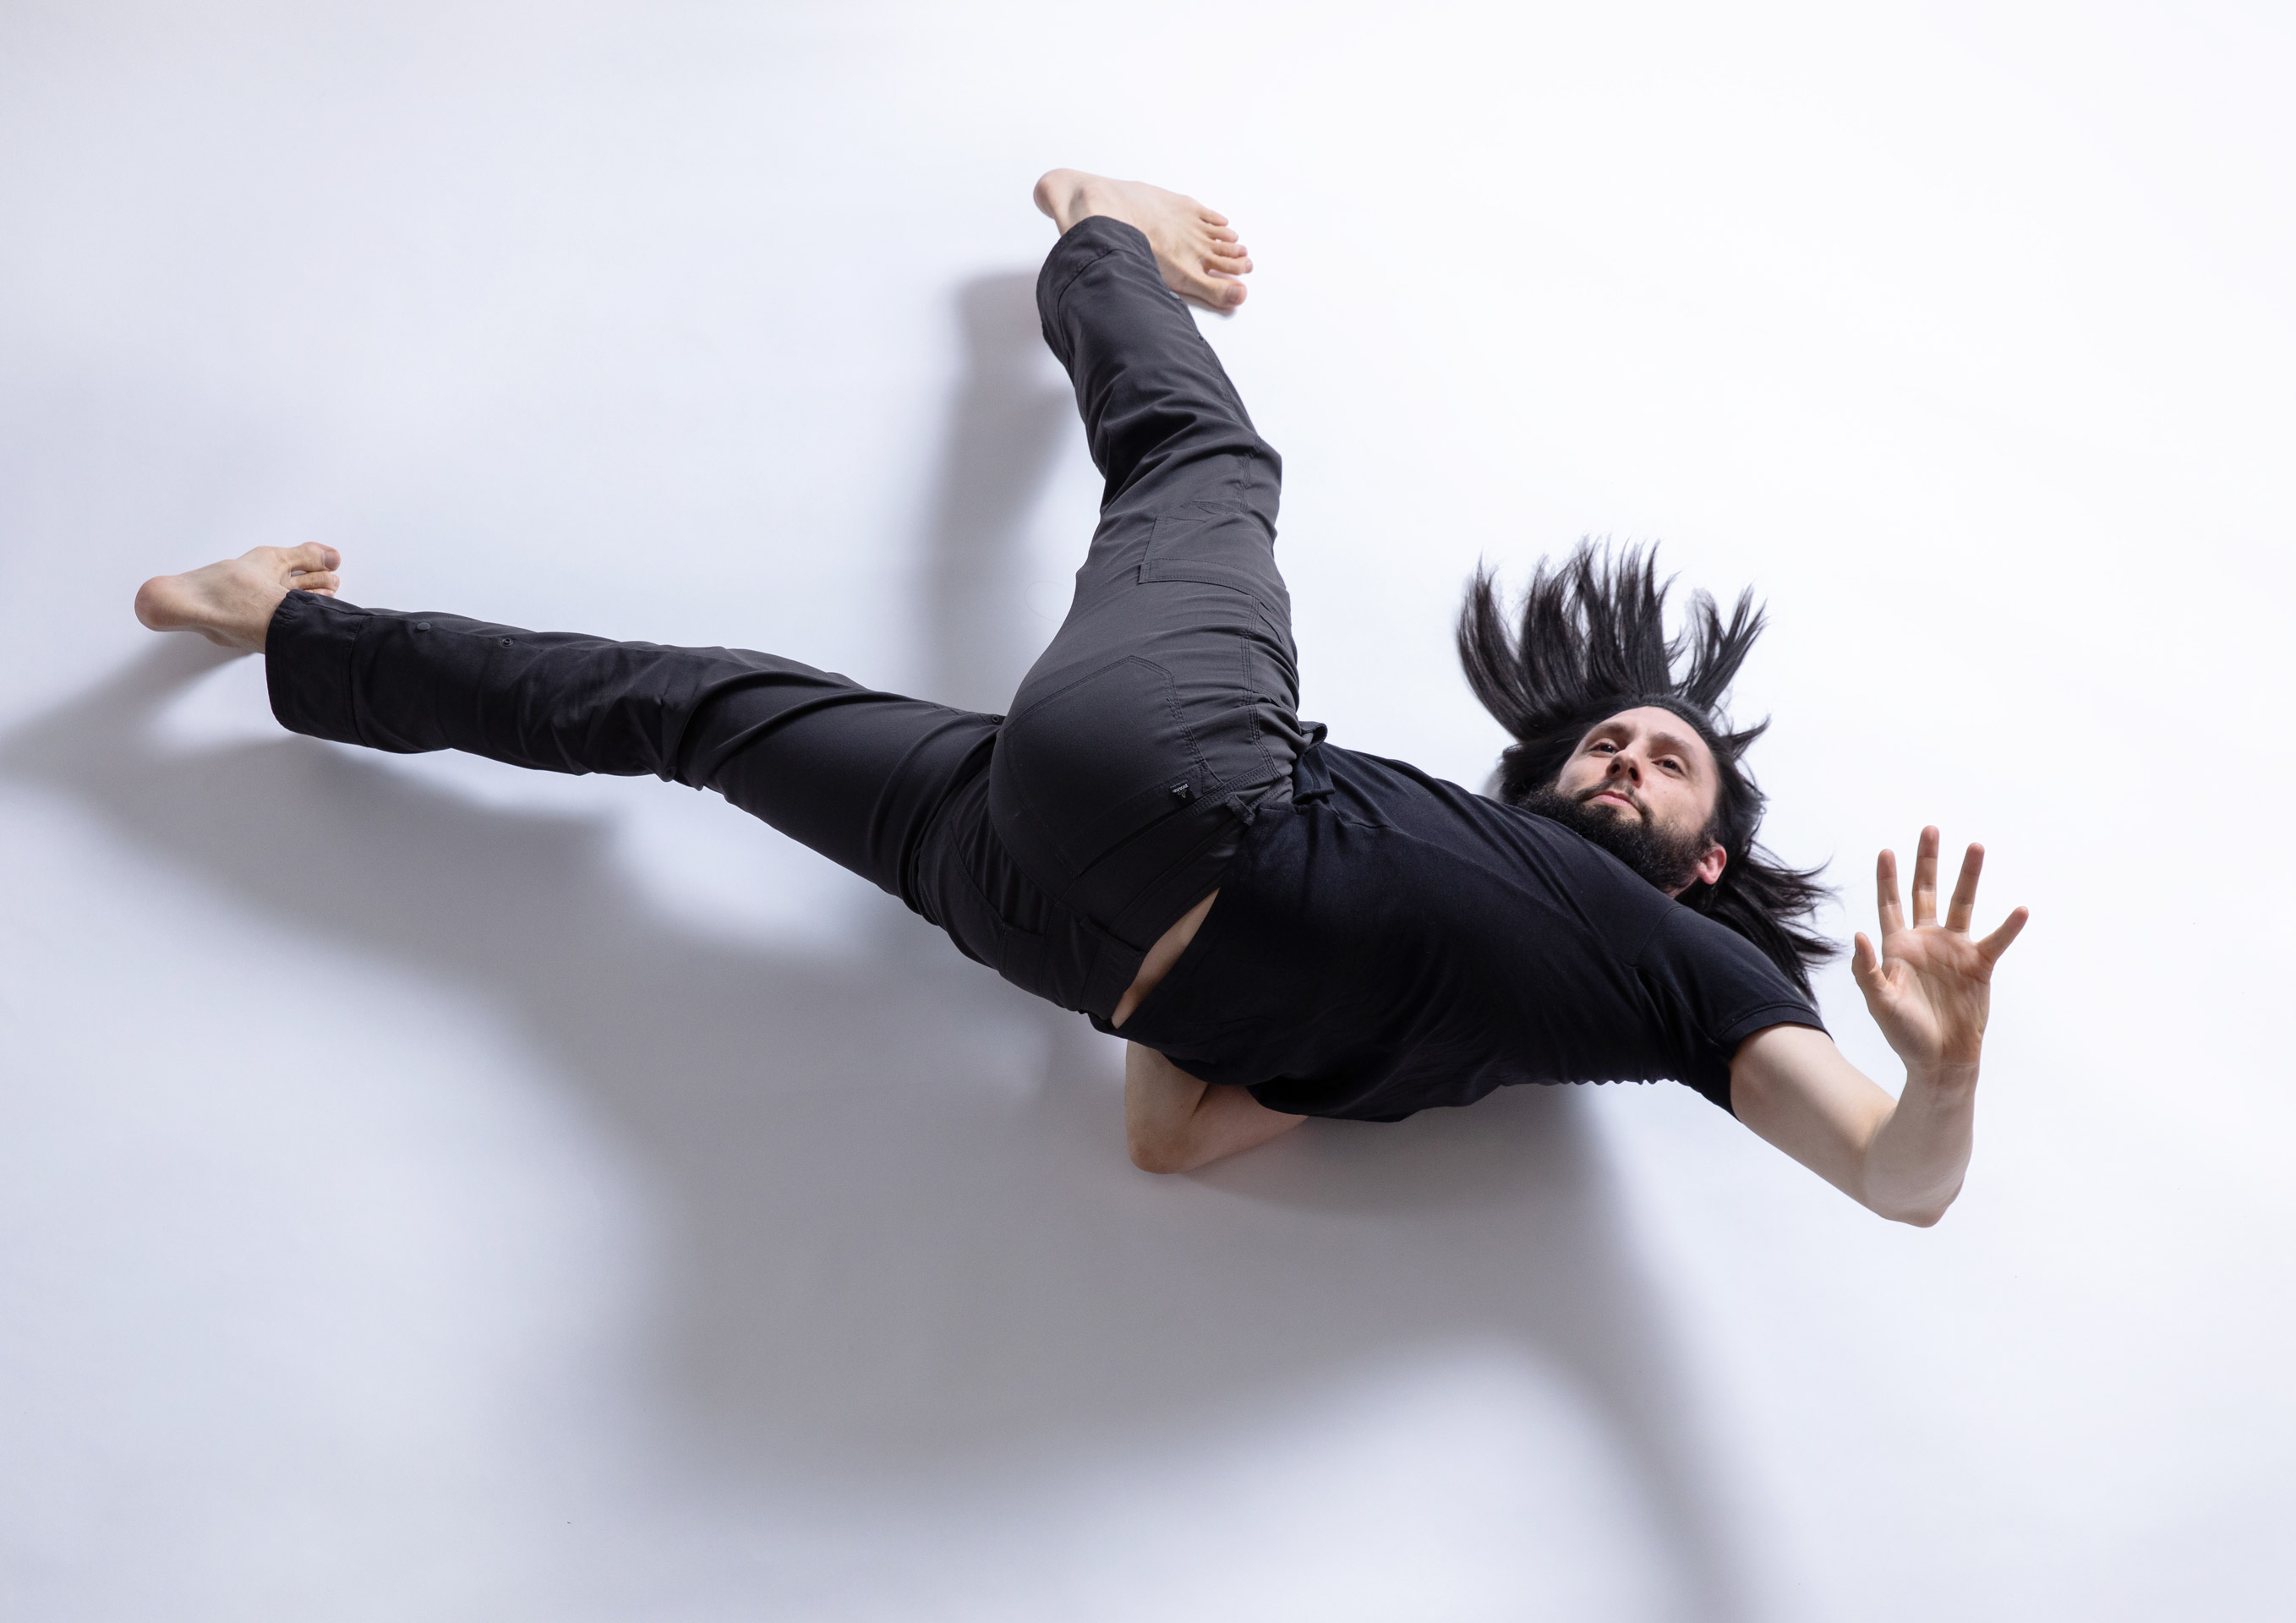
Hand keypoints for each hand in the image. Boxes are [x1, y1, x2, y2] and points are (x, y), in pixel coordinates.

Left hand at [1851, 827, 2027, 1074]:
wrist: (1939, 1059)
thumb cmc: (1903, 1034)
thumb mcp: (1879, 1002)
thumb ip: (1867, 969)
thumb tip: (1858, 934)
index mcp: (1897, 947)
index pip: (1890, 904)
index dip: (1887, 879)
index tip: (1886, 851)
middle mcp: (1926, 942)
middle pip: (1925, 892)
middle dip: (1927, 862)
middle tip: (1930, 829)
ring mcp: (1954, 951)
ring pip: (1961, 905)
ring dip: (1968, 877)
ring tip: (1976, 847)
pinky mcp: (1979, 966)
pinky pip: (1996, 940)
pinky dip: (2009, 926)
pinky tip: (2020, 909)